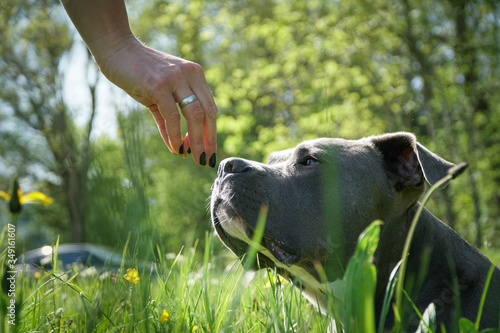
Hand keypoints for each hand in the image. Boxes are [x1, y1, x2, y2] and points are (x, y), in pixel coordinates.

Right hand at [100, 37, 216, 166]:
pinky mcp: (158, 85)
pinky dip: (175, 135)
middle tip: (206, 160)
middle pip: (208, 113)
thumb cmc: (138, 73)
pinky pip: (172, 116)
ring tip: (194, 158)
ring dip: (196, 141)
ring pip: (194, 115)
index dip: (212, 132)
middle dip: (208, 140)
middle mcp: (189, 74)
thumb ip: (169, 118)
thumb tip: (178, 147)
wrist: (117, 50)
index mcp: (195, 75)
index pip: (211, 108)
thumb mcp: (160, 94)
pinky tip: (175, 148)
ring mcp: (175, 78)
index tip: (210, 152)